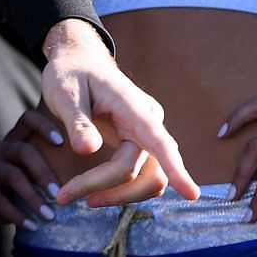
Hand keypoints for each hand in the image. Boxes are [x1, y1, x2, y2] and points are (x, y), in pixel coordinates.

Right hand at [0, 110, 64, 232]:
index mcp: (16, 140)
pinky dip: (17, 214)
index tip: (62, 142)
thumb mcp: (33, 176)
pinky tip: (33, 226)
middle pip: (23, 151)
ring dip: (33, 198)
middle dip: (44, 173)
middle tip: (60, 195)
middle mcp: (0, 148)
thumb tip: (95, 178)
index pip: (28, 120)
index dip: (44, 126)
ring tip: (50, 217)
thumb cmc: (17, 191)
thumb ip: (54, 170)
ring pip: (12, 175)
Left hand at [39, 18, 199, 202]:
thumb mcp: (63, 91)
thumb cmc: (70, 73)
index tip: (193, 195)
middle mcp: (148, 122)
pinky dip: (117, 188)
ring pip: (147, 179)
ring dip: (116, 195)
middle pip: (146, 170)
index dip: (176, 169)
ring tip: (71, 195)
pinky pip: (140, 175)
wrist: (79, 61)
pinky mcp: (140, 144)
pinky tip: (91, 189)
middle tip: (64, 196)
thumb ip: (76, 120)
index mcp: (132, 106)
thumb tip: (87, 150)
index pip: (159, 141)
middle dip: (110, 189)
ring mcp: (147, 134)